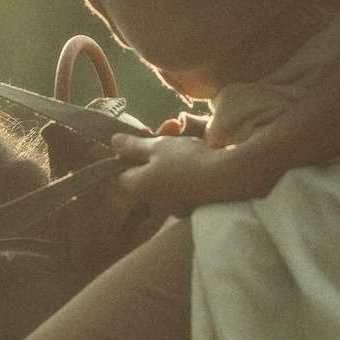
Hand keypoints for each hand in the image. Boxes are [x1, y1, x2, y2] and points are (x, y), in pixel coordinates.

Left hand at [110, 122, 274, 216]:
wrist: (225, 179)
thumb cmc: (185, 160)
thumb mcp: (157, 146)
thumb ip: (133, 146)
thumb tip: (113, 142)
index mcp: (138, 187)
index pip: (124, 171)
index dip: (131, 153)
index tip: (145, 137)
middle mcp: (153, 201)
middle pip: (146, 174)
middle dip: (155, 152)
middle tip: (170, 132)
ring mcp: (174, 206)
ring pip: (166, 178)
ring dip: (171, 159)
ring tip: (186, 140)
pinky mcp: (193, 207)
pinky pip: (183, 186)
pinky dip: (186, 171)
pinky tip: (198, 156)